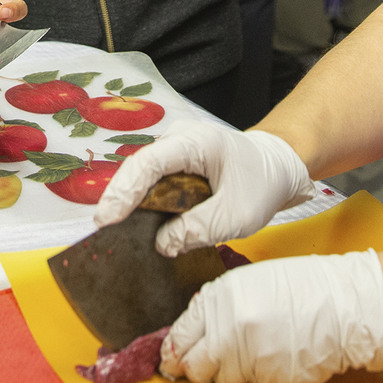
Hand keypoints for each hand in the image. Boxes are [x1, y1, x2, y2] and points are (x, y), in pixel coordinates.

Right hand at [92, 120, 312, 255]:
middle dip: (119, 199)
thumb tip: (161, 244)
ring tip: (113, 231)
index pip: (148, 163)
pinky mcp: (175, 162)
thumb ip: (198, 230)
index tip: (107, 220)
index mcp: (197, 143)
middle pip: (138, 167)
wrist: (279, 167)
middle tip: (103, 232)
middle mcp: (180, 138)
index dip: (124, 191)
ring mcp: (175, 148)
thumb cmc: (263, 183)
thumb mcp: (237, 216)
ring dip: (130, 202)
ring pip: (142, 175)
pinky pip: (152, 181)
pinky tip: (135, 223)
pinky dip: (143, 202)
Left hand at [161, 250, 382, 382]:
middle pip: (195, 368)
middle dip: (198, 367)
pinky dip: (263, 377)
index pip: (180, 337)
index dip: (173, 351)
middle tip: (208, 362)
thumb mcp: (249, 281)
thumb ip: (215, 307)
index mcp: (220, 300)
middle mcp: (231, 332)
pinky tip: (279, 355)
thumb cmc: (304, 287)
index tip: (171, 358)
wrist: (347, 304)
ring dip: (232, 373)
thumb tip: (188, 335)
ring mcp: (253, 361)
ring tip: (256, 351)